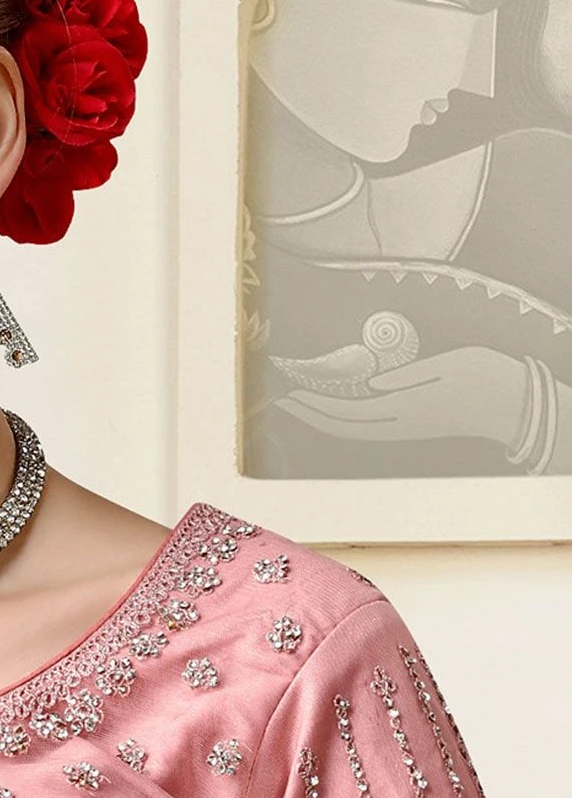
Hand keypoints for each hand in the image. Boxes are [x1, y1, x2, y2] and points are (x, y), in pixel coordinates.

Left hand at [273, 345, 531, 445]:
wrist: (512, 403)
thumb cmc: (482, 376)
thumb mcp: (445, 365)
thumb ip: (406, 377)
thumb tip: (373, 385)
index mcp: (404, 408)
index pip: (347, 411)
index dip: (316, 405)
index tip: (292, 392)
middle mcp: (399, 424)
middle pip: (342, 427)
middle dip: (311, 416)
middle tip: (284, 401)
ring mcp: (404, 429)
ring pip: (353, 432)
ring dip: (323, 421)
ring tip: (301, 407)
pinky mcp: (411, 427)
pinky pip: (367, 430)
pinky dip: (343, 424)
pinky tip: (334, 414)